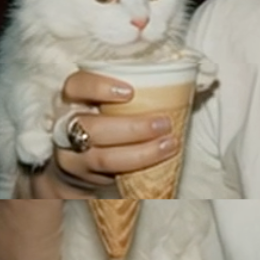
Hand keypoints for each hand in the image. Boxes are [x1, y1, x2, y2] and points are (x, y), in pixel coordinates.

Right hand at [27, 71, 178, 199]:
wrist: (70, 168)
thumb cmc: (101, 122)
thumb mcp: (106, 103)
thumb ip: (134, 91)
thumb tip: (195, 78)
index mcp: (71, 100)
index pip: (75, 86)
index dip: (98, 87)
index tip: (130, 92)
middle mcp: (65, 129)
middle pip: (90, 127)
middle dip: (131, 127)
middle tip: (163, 123)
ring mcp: (71, 159)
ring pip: (102, 159)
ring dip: (140, 153)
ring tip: (169, 144)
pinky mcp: (83, 182)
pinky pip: (109, 179)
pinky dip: (137, 171)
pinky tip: (159, 164)